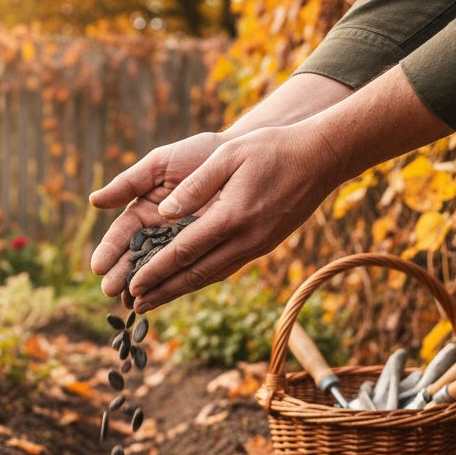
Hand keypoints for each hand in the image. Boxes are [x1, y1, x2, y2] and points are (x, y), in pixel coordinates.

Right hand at [88, 131, 222, 299]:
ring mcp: (182, 243)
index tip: (98, 267)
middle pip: (136, 257)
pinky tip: (160, 297)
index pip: (122, 234)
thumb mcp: (160, 164)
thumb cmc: (199, 154)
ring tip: (129, 304)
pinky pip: (188, 270)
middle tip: (109, 291)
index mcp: (145, 209)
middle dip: (122, 274)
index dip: (110, 250)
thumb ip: (129, 182)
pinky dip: (174, 284)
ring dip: (143, 286)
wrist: (243, 153)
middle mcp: (161, 230)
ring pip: (159, 269)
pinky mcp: (205, 251)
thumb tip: (94, 201)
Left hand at [124, 123, 344, 312]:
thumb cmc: (272, 148)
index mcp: (231, 217)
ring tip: (154, 302)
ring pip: (210, 275)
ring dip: (180, 291)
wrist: (322, 157)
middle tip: (135, 306)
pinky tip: (187, 283)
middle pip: (194, 274)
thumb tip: (163, 212)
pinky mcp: (263, 245)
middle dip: (163, 291)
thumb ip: (195, 185)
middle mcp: (244, 239)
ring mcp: (256, 246)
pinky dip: (202, 279)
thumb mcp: (229, 155)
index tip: (133, 285)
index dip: (155, 271)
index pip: (183, 252)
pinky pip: (226, 268)